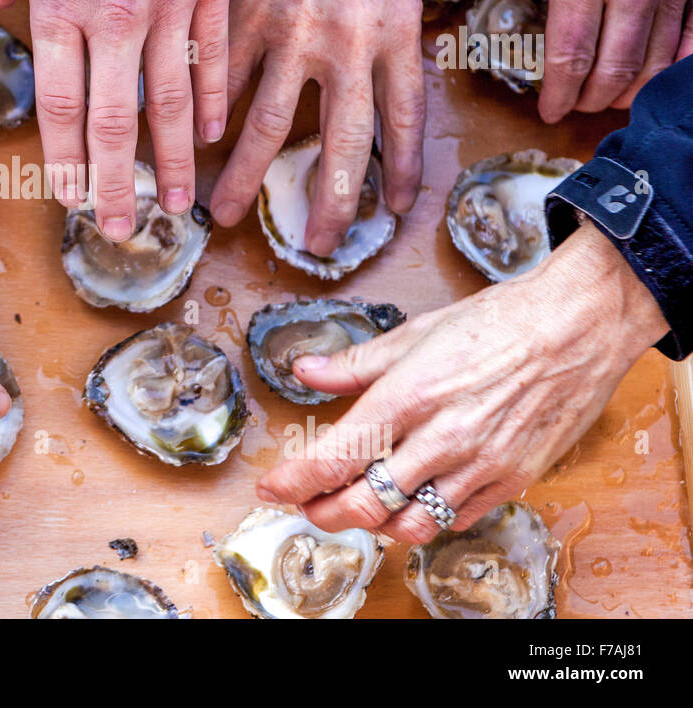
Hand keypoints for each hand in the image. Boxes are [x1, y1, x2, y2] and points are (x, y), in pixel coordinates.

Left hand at [0, 0, 229, 238]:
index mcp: (60, 12)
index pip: (60, 108)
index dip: (67, 160)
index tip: (72, 199)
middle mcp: (112, 23)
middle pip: (115, 123)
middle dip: (116, 184)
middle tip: (118, 229)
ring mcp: (166, 11)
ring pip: (171, 104)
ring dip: (173, 161)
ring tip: (176, 205)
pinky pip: (213, 59)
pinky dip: (215, 101)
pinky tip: (216, 137)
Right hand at [211, 0, 423, 254]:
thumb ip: (390, 44)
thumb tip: (382, 101)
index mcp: (398, 32)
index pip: (403, 121)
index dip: (397, 171)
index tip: (388, 211)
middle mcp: (351, 42)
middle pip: (340, 144)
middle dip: (326, 203)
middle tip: (313, 245)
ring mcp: (294, 33)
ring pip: (268, 126)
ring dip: (246, 177)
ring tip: (227, 214)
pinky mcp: (246, 18)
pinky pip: (224, 84)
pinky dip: (207, 119)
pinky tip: (195, 149)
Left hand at [256, 222, 667, 541]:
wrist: (576, 328)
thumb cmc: (497, 322)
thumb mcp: (415, 332)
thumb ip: (355, 363)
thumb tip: (305, 371)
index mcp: (408, 396)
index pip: (334, 457)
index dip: (293, 482)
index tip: (271, 489)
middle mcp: (440, 439)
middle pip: (364, 504)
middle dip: (324, 513)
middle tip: (307, 506)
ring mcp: (478, 466)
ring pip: (409, 524)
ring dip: (373, 525)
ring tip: (355, 508)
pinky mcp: (511, 481)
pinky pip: (455, 520)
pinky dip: (424, 518)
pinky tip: (411, 501)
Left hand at [479, 0, 692, 118]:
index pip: (569, 57)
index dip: (559, 95)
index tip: (547, 113)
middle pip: (612, 69)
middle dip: (590, 99)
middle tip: (574, 107)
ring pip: (654, 61)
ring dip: (629, 89)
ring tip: (606, 98)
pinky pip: (689, 36)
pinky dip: (669, 64)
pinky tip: (650, 76)